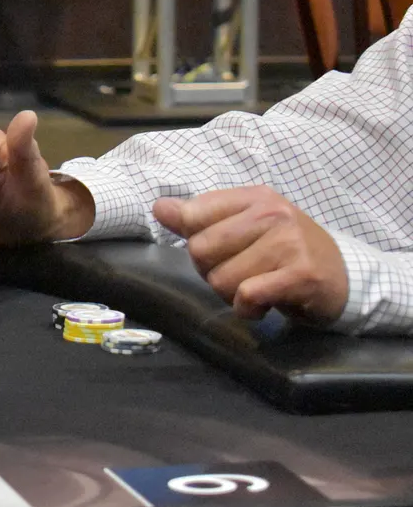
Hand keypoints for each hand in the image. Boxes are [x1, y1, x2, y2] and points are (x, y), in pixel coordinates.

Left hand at [154, 188, 349, 323]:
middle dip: (212, 272)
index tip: (220, 251)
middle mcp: (271, 213)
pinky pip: (247, 295)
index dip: (195, 242)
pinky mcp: (301, 275)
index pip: (192, 215)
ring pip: (221, 278)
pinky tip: (263, 305)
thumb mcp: (246, 226)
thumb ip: (200, 218)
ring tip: (256, 288)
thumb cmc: (287, 252)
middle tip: (241, 274)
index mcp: (253, 197)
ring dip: (231, 295)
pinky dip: (247, 309)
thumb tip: (159, 208)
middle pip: (200, 249)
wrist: (346, 278)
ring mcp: (288, 242)